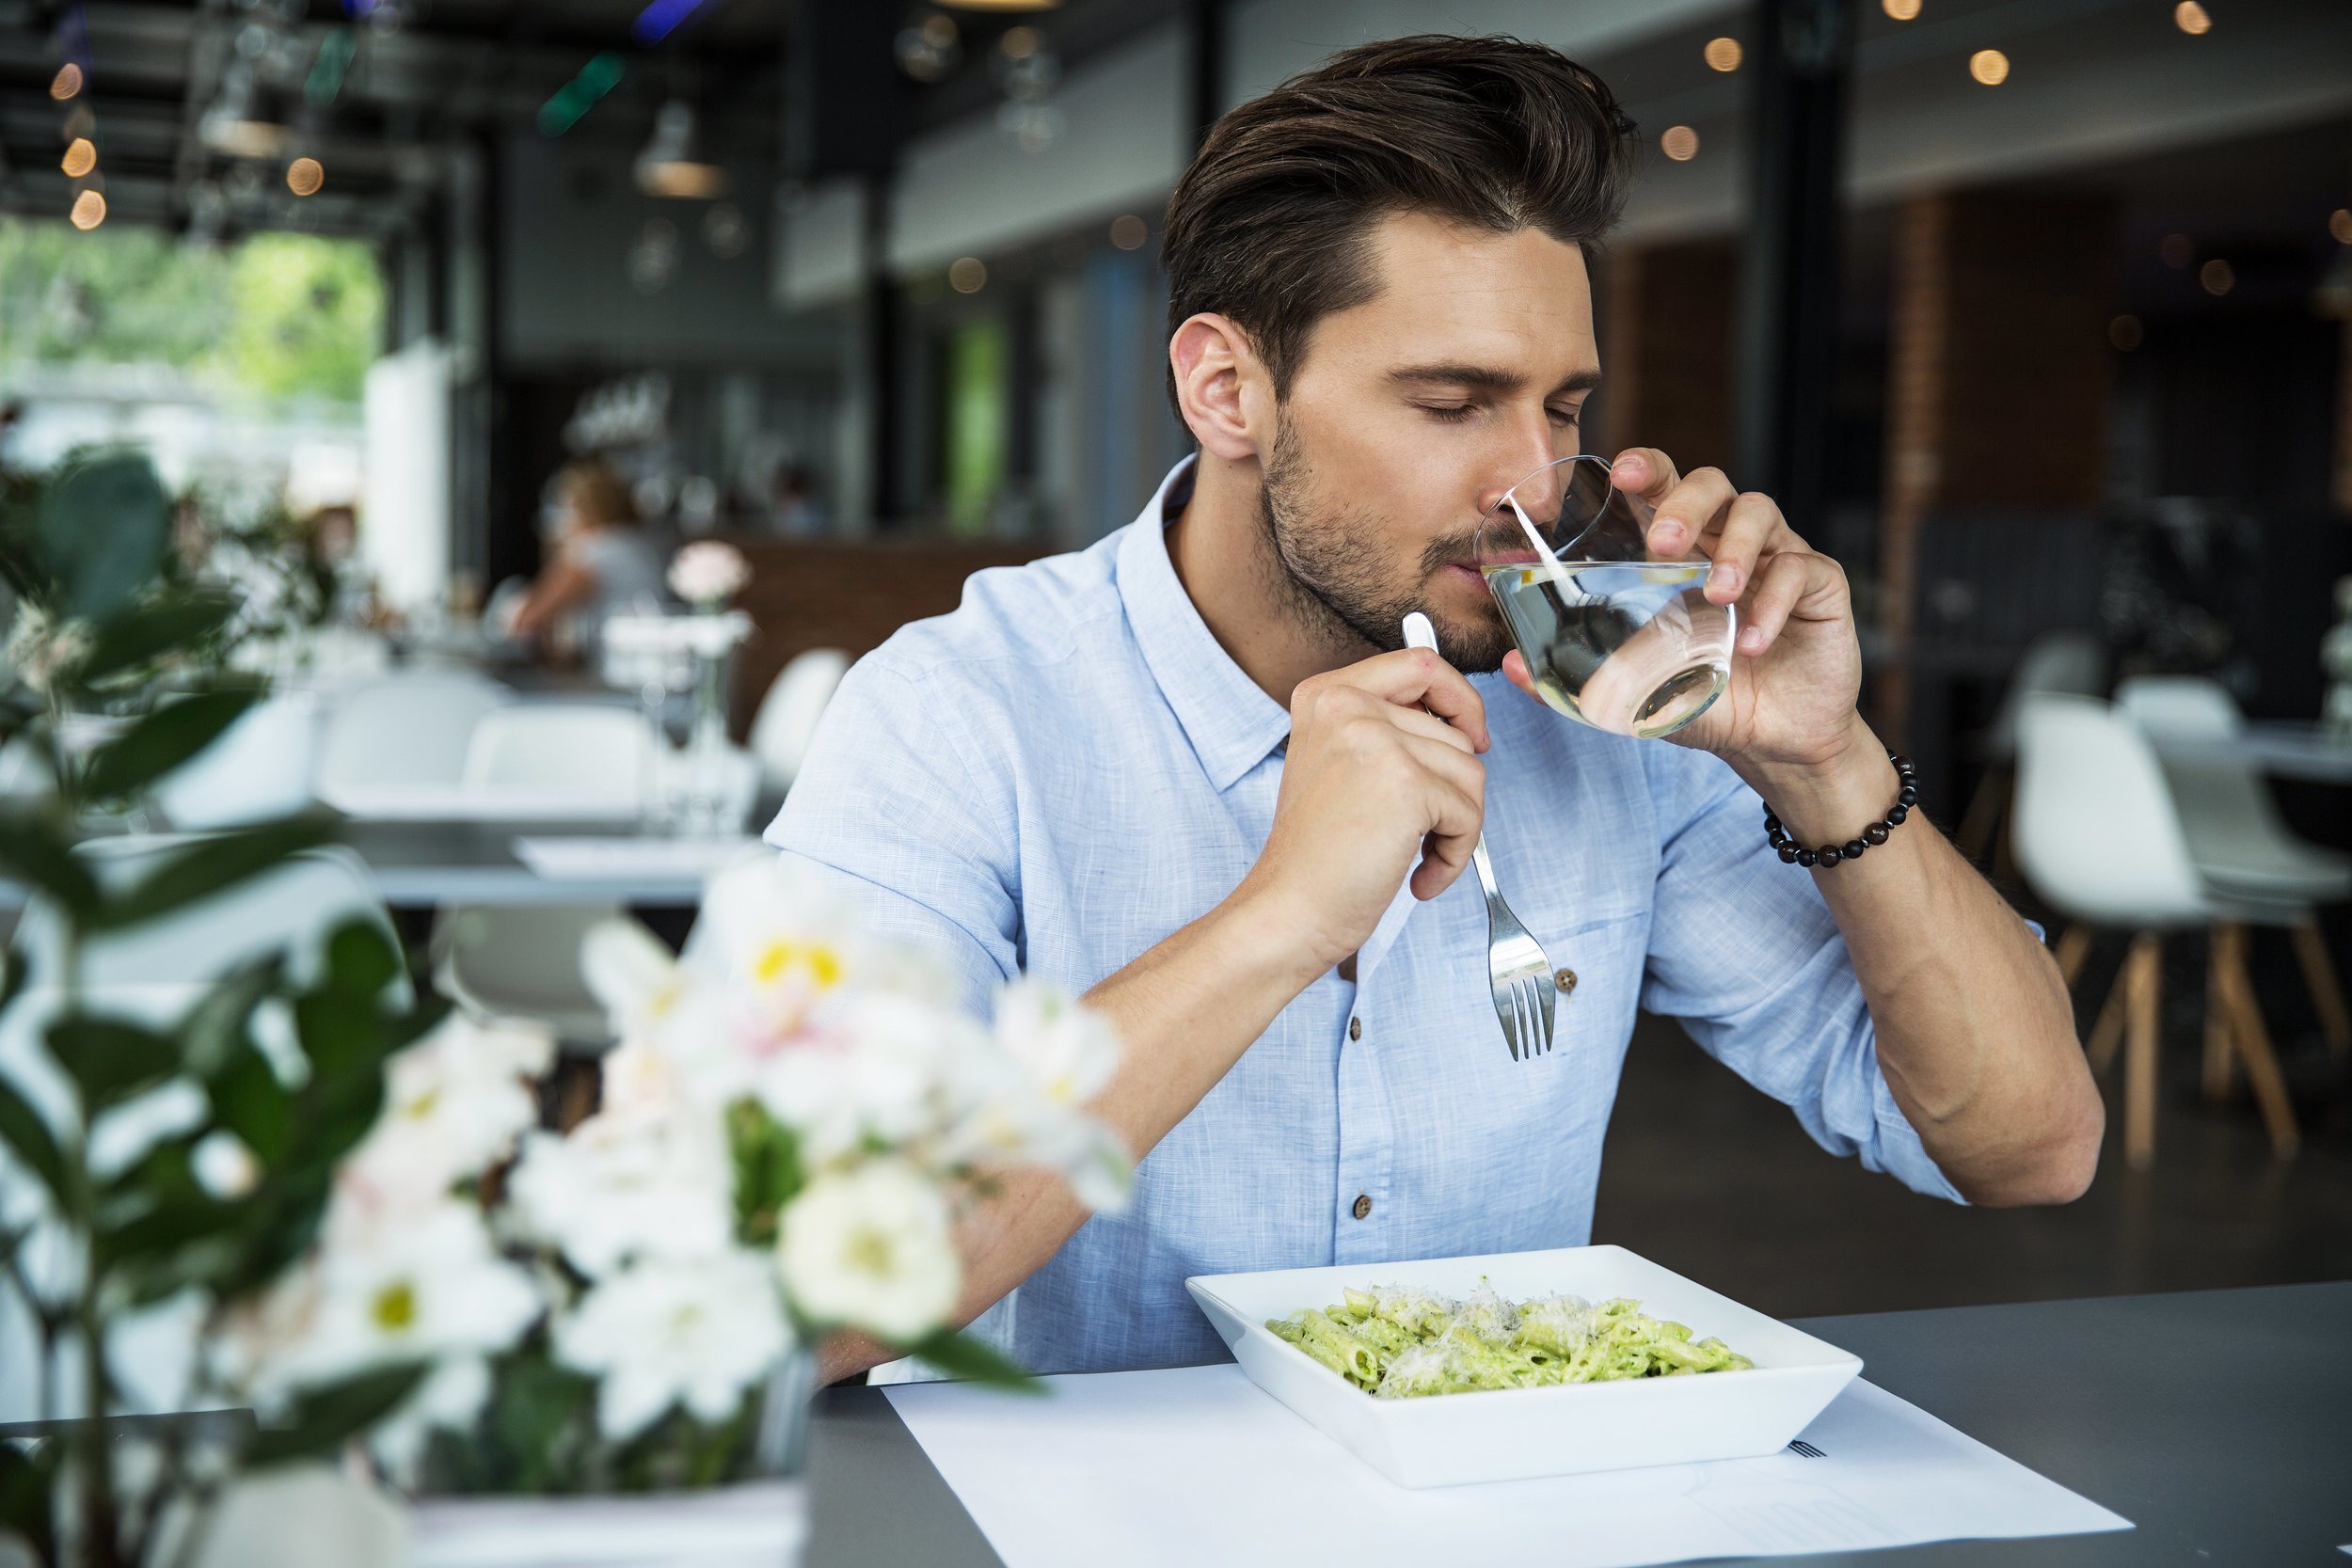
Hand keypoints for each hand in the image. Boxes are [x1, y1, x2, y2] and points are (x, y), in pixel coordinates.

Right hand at [1234, 648, 1489, 973]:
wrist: (1289, 909)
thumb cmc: (1315, 856)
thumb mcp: (1336, 765)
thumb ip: (1385, 731)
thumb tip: (1464, 726)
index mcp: (1326, 694)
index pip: (1421, 665)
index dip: (1459, 700)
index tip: (1469, 736)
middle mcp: (1347, 705)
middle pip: (1454, 731)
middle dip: (1453, 789)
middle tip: (1422, 830)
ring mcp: (1377, 740)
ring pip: (1469, 772)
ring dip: (1455, 826)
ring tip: (1414, 855)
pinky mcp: (1407, 783)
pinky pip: (1468, 813)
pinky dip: (1454, 854)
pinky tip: (1418, 875)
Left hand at [1501, 447, 1864, 774]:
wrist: (1775, 742)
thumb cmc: (1705, 699)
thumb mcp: (1637, 690)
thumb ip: (1581, 674)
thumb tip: (1511, 665)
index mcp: (1683, 551)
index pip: (1662, 488)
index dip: (1644, 469)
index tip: (1618, 473)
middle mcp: (1728, 541)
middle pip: (1711, 483)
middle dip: (1685, 502)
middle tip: (1664, 543)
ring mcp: (1777, 557)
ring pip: (1759, 512)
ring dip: (1734, 549)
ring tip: (1717, 597)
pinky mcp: (1821, 585)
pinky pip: (1801, 569)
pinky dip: (1773, 601)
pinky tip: (1752, 643)